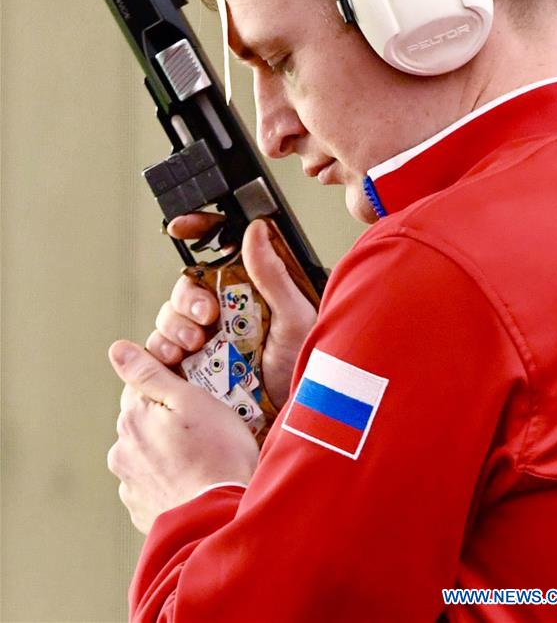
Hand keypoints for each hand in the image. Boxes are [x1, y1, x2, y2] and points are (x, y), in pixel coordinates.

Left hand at [107, 340, 258, 533]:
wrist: (222, 518)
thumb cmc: (216, 454)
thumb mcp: (190, 399)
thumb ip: (150, 373)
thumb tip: (117, 349)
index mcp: (131, 419)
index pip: (141, 388)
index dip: (169, 389)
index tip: (193, 399)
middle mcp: (122, 452)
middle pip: (143, 423)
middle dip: (166, 423)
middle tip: (204, 431)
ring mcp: (130, 487)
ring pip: (148, 456)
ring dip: (166, 455)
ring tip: (202, 462)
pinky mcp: (142, 514)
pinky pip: (155, 486)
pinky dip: (170, 482)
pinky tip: (195, 483)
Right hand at [145, 214, 316, 408]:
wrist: (292, 419)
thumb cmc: (304, 367)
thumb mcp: (296, 317)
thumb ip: (273, 274)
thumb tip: (257, 229)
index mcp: (252, 289)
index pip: (220, 249)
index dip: (198, 231)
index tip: (180, 227)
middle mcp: (226, 309)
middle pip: (188, 285)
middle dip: (188, 297)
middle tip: (207, 316)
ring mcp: (206, 337)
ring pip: (171, 314)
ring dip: (175, 324)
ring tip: (194, 343)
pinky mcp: (190, 364)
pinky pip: (161, 347)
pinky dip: (161, 348)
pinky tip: (176, 357)